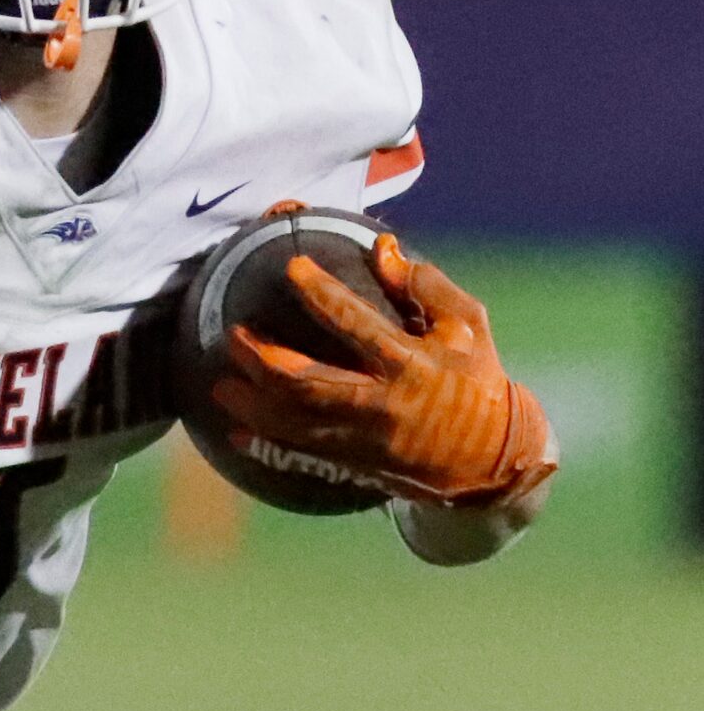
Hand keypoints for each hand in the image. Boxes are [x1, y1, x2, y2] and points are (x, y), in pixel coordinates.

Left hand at [213, 234, 556, 507]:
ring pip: (295, 425)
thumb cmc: (477, 378)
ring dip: (251, 406)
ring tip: (220, 384)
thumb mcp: (467, 326)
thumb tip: (382, 248)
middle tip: (235, 336)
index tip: (292, 268)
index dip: (322, 295)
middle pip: (308, 385)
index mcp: (411, 363)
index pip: (358, 324)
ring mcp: (365, 438)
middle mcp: (382, 403)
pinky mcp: (355, 462)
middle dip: (263, 361)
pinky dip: (265, 443)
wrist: (490, 458)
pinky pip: (301, 453)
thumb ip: (427, 287)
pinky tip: (234, 431)